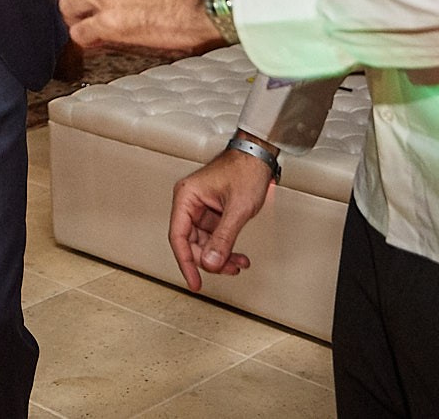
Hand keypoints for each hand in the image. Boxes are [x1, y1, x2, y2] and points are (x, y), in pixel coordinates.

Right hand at [169, 146, 273, 291]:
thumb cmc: (246, 170)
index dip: (186, 262)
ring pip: (204, 242)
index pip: (179, 236)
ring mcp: (201, 207)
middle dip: (210, 260)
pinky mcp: (212, 211)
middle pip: (191, 242)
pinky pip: (214, 236)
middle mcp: (190, 202)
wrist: (259, 156)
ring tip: (237, 264)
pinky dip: (226, 248)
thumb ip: (223, 238)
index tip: (194, 281)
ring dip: (220, 256)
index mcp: (187, 196)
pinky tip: (238, 256)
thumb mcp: (237, 209)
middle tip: (227, 270)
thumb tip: (210, 262)